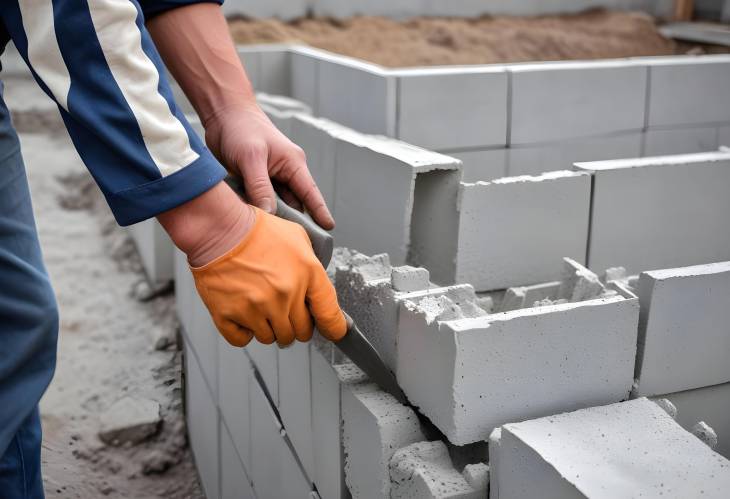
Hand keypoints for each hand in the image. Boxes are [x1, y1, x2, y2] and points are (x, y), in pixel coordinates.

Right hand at [157, 182, 345, 346]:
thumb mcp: (298, 237)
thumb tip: (318, 290)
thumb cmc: (256, 229)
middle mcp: (284, 295)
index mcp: (307, 273)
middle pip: (301, 332)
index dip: (334, 328)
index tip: (334, 332)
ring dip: (269, 327)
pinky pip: (243, 339)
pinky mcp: (229, 315)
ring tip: (260, 304)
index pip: (329, 314)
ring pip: (273, 338)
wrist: (219, 227)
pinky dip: (244, 331)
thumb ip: (312, 265)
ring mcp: (256, 308)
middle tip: (285, 308)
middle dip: (296, 323)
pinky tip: (243, 312)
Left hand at [204, 102, 334, 229]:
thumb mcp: (251, 158)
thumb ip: (260, 186)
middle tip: (297, 244)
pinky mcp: (254, 180)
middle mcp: (284, 172)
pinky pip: (260, 200)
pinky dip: (259, 211)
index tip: (329, 228)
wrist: (222, 113)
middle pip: (294, 203)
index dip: (320, 211)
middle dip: (296, 222)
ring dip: (275, 218)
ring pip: (276, 204)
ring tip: (276, 240)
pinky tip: (256, 224)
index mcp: (293, 164)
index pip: (310, 193)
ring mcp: (269, 177)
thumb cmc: (241, 128)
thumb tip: (268, 213)